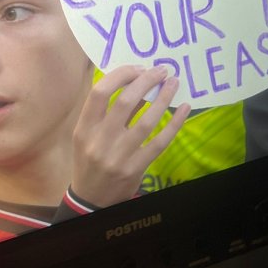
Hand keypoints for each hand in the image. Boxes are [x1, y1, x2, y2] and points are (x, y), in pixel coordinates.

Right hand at [71, 65, 190, 207]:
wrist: (90, 199)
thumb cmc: (89, 159)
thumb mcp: (88, 135)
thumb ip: (108, 112)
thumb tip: (137, 82)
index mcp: (84, 128)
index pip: (100, 92)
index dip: (121, 75)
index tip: (138, 68)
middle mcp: (99, 141)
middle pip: (125, 102)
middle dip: (146, 81)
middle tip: (161, 70)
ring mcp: (118, 156)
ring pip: (146, 121)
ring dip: (164, 98)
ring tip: (173, 83)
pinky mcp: (135, 169)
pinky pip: (159, 142)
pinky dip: (174, 123)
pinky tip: (184, 108)